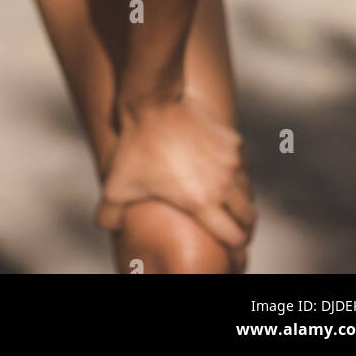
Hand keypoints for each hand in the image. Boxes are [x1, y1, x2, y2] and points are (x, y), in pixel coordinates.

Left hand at [95, 93, 255, 257]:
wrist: (152, 103)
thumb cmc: (136, 147)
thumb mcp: (117, 185)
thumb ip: (110, 213)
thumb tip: (107, 226)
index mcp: (201, 202)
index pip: (235, 238)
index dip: (235, 249)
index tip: (232, 253)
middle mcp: (223, 184)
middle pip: (248, 218)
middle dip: (243, 227)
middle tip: (233, 228)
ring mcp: (231, 161)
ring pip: (247, 191)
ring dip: (240, 200)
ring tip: (228, 203)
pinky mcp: (232, 140)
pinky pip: (242, 165)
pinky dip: (237, 173)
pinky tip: (223, 173)